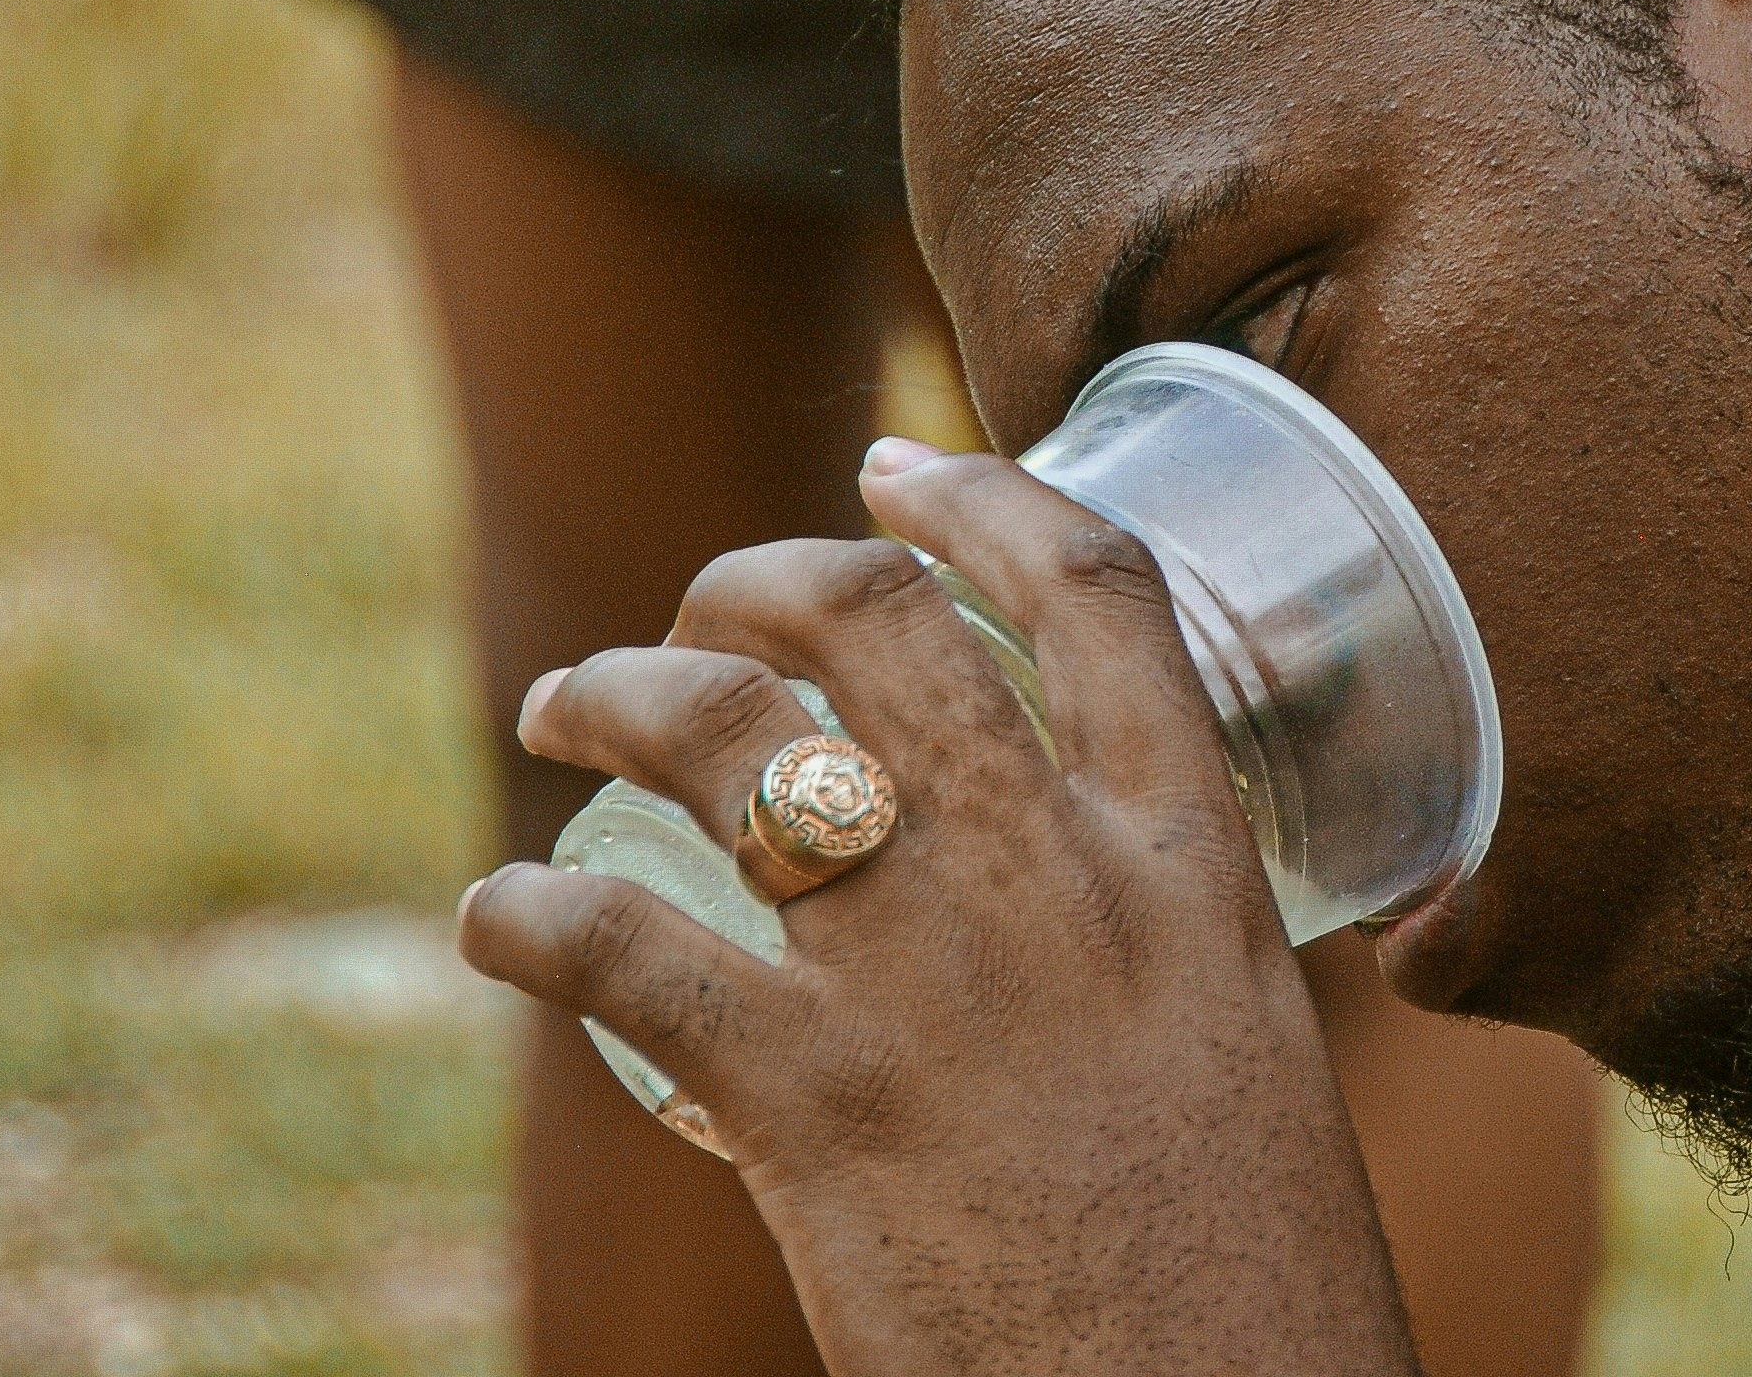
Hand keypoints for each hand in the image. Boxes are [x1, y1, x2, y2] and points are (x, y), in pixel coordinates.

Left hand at [457, 450, 1415, 1376]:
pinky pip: (618, 946)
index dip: (985, 497)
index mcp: (1193, 862)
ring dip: (621, 691)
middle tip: (705, 606)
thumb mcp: (1244, 1062)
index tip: (901, 463)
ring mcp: (929, 978)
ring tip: (567, 703)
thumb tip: (1087, 933)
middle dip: (763, 574)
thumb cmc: (1255, 1289)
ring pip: (734, 736)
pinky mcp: (807, 1103)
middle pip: (885, 621)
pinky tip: (496, 922)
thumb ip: (1159, 964)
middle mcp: (1061, 879)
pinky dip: (526, 914)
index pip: (1098, 594)